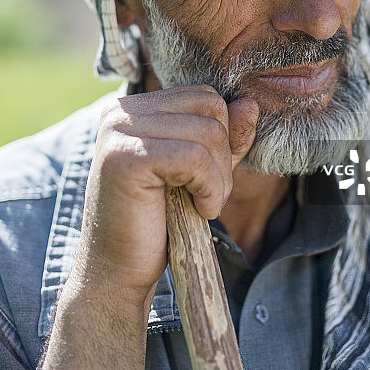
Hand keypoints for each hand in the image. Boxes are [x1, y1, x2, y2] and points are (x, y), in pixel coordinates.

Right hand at [73, 85, 258, 302]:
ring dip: (219, 178)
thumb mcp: (202, 170)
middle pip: (211, 108)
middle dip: (223, 156)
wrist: (118, 272)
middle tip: (206, 195)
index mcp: (136, 105)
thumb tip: (250, 103)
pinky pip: (195, 157)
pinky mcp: (125, 157)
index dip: (222, 138)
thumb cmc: (159, 220)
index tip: (205, 178)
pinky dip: (210, 188)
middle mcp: (122, 109)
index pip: (206, 97)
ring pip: (209, 132)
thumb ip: (225, 136)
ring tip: (201, 205)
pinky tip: (198, 211)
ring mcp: (120, 130)